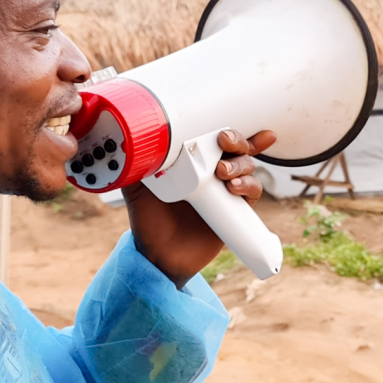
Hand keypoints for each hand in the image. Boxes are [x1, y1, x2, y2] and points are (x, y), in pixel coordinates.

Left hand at [122, 129, 276, 287]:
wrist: (159, 256)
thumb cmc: (148, 221)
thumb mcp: (137, 190)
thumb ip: (137, 166)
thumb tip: (130, 143)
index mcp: (192, 162)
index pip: (214, 138)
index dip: (228, 128)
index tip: (226, 126)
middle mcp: (212, 173)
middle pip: (237, 148)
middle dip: (237, 140)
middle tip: (224, 141)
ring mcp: (226, 191)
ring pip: (247, 166)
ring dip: (240, 164)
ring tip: (223, 173)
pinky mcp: (236, 210)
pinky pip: (253, 191)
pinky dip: (249, 185)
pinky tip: (234, 188)